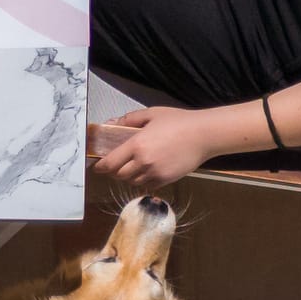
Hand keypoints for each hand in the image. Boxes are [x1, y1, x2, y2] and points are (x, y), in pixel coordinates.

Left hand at [87, 105, 220, 193]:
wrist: (203, 135)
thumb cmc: (178, 121)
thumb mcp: (151, 114)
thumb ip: (129, 119)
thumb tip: (111, 123)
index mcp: (137, 145)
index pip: (110, 163)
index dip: (100, 167)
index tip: (97, 166)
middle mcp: (143, 162)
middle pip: (119, 175)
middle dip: (113, 171)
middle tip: (114, 165)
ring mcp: (154, 173)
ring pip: (132, 182)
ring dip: (127, 176)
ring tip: (130, 167)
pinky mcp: (165, 180)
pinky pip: (147, 185)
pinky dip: (142, 180)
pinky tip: (146, 171)